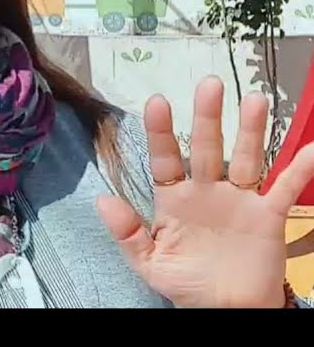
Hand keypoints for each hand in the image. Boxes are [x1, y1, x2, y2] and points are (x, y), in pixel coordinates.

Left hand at [95, 76, 313, 307]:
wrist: (226, 310)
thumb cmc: (186, 282)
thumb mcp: (150, 263)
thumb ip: (127, 234)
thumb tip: (102, 202)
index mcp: (174, 198)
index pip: (165, 159)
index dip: (161, 132)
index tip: (157, 103)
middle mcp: (207, 191)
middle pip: (207, 148)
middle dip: (208, 117)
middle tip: (209, 85)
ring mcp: (239, 200)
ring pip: (245, 158)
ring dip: (250, 130)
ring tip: (253, 100)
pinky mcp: (268, 216)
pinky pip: (285, 189)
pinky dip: (300, 169)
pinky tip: (310, 148)